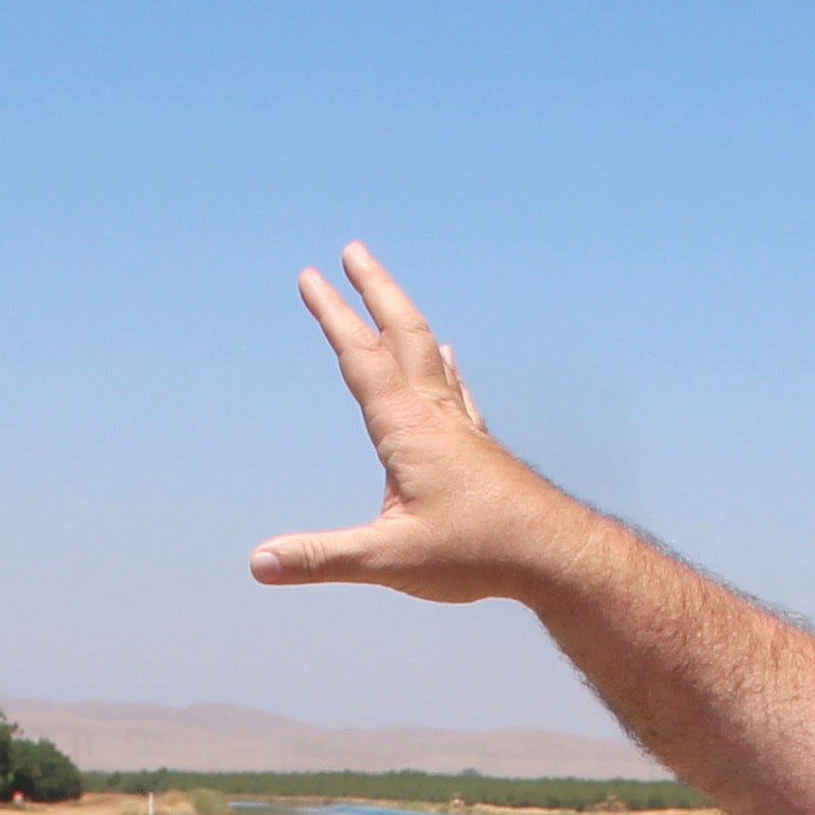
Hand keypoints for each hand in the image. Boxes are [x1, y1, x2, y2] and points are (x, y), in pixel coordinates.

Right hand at [250, 244, 581, 605]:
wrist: (554, 556)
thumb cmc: (478, 554)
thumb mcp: (390, 560)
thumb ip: (322, 558)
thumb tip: (260, 563)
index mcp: (408, 428)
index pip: (360, 357)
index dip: (332, 314)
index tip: (311, 276)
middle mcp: (436, 414)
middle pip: (403, 333)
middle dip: (375, 289)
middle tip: (353, 251)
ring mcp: (462, 427)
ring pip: (431, 354)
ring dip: (404, 318)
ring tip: (389, 294)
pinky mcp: (480, 446)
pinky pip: (456, 387)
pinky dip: (443, 362)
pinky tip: (450, 359)